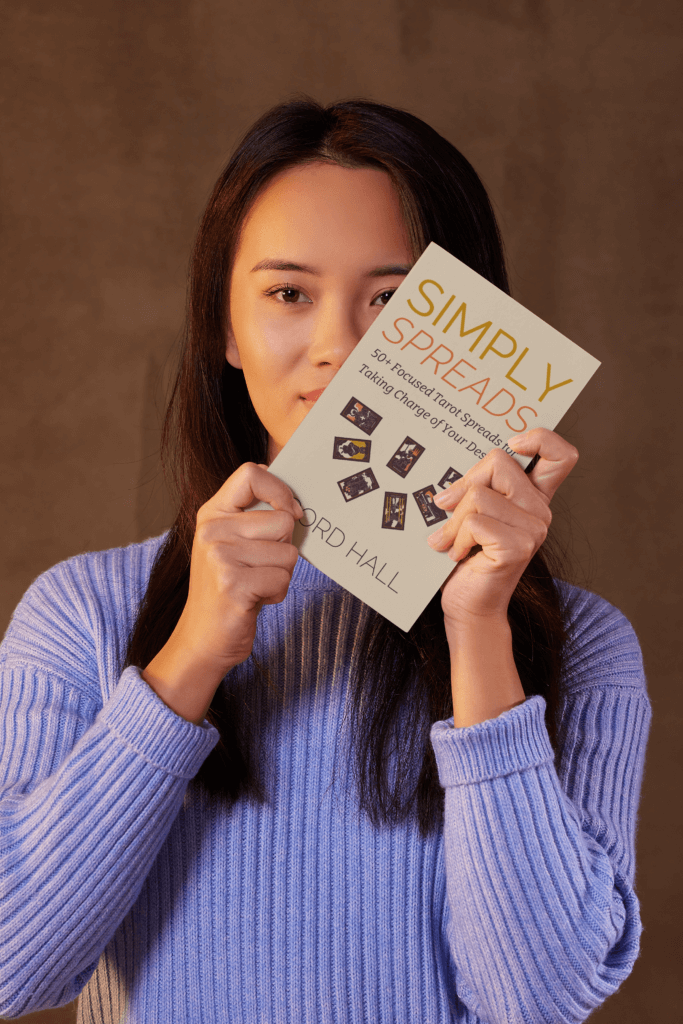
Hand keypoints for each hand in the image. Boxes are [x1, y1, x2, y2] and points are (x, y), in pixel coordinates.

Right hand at [142, 463, 301, 723]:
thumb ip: (255, 518)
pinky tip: (254, 600)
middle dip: (285, 548)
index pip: (251, 474)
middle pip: (283, 520)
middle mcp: (212, 530)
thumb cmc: (228, 587)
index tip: (291, 512)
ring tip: (254, 584)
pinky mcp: (232, 584)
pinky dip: (276, 594)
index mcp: (212, 513)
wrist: (202, 638)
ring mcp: (219, 556)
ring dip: (281, 574)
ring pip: (288, 552)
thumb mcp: (232, 543)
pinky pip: (282, 579)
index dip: (281, 491)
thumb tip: (294, 502)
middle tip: (260, 567)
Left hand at [427, 428, 578, 628]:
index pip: (561, 455)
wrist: (468, 605)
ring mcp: (533, 530)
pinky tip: (458, 554)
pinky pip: (475, 521)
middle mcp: (540, 511)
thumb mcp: (471, 513)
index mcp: (534, 497)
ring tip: (451, 541)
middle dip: (464, 483)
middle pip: (500, 461)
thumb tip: (450, 487)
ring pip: (479, 494)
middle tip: (447, 507)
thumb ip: (476, 488)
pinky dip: (456, 537)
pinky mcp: (518, 547)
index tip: (514, 443)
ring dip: (454, 520)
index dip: (541, 438)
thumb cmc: (466, 558)